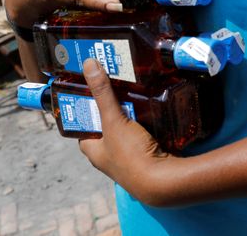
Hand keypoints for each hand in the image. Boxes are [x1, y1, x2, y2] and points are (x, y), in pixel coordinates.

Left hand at [78, 59, 177, 205]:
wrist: (164, 181)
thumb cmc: (132, 156)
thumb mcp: (113, 121)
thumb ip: (102, 93)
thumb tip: (88, 65)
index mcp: (95, 152)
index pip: (83, 128)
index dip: (83, 111)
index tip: (88, 92)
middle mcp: (110, 157)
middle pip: (106, 126)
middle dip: (110, 107)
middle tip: (114, 85)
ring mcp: (130, 157)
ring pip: (126, 129)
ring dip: (129, 113)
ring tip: (133, 90)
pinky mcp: (148, 155)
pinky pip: (143, 133)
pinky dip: (145, 120)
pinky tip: (150, 106)